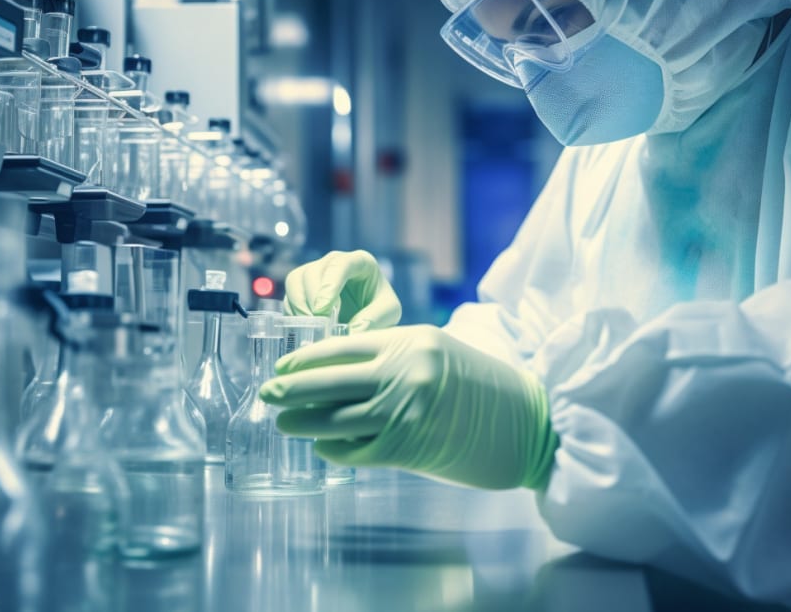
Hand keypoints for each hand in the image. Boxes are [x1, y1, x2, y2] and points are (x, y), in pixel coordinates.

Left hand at [260, 325, 557, 489]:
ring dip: (303, 423)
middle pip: (329, 381)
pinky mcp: (405, 447)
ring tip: (283, 424)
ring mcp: (403, 411)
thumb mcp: (437, 352)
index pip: (341, 347)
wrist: (523, 422)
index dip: (305, 359)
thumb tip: (337, 370)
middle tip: (268, 394)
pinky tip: (321, 446)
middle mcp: (403, 373)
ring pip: (335, 417)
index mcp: (409, 341)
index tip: (283, 366)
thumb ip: (392, 356)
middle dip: (292, 389)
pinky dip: (333, 448)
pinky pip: (355, 448)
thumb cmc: (479, 385)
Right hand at [282, 250, 400, 332]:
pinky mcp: (303, 287)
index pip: (340, 265)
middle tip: (317, 325)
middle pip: (313, 272)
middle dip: (311, 300)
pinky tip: (302, 328)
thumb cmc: (381, 306)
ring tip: (309, 328)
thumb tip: (353, 332)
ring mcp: (316, 272)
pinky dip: (293, 313)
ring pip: (296, 281)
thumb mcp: (389, 312)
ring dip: (298, 306)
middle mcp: (334, 262)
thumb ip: (374, 319)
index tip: (323, 310)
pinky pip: (289, 296)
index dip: (328, 286)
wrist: (371, 312)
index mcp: (359, 261)